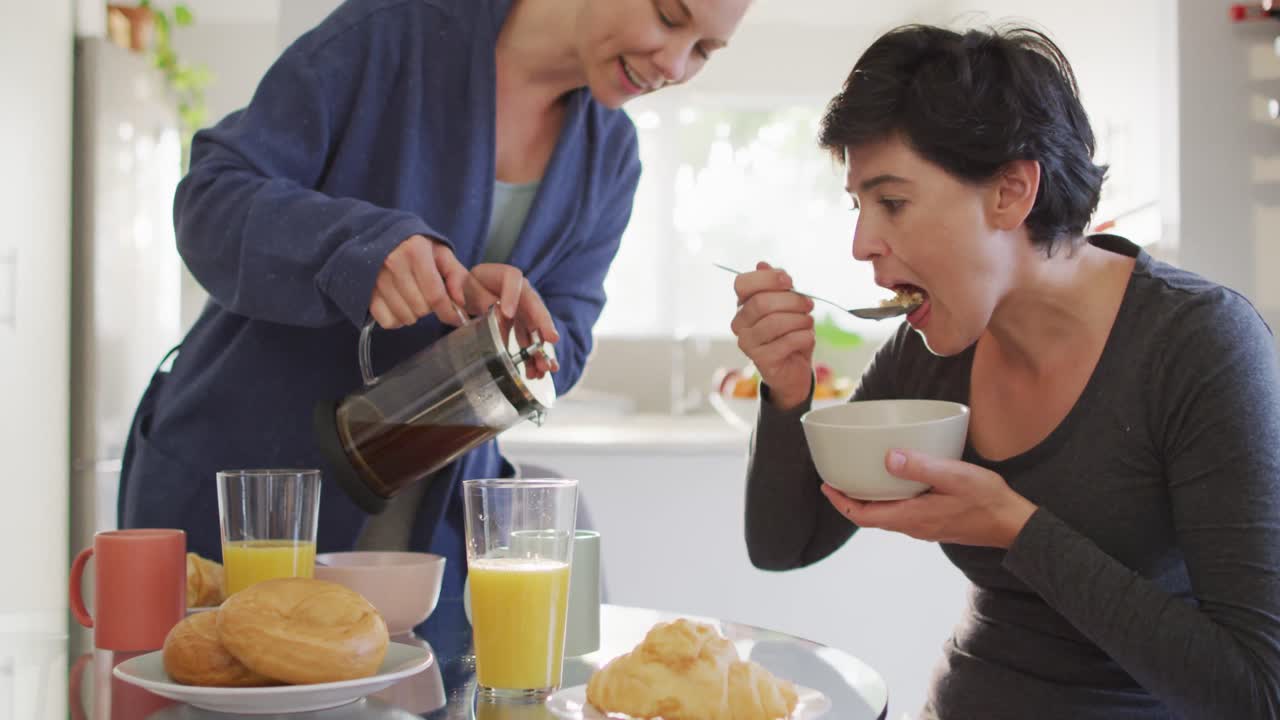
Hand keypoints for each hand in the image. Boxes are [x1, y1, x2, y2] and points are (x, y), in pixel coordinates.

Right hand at [369, 235, 468, 329]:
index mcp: (415, 251)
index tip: (458, 318)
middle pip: (421, 308)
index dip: (449, 311)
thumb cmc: (414, 246)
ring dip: (414, 314)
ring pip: (405, 317)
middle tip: (427, 295)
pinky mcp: (365, 292)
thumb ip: (456, 274)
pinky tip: (399, 306)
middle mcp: (393, 263)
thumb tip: (462, 302)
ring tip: (413, 298)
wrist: (378, 235)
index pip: (435, 294)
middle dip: (430, 307)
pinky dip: (397, 319)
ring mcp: (376, 278)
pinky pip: (387, 321)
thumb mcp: (439, 252)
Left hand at [457, 263, 560, 378]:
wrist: (472, 291)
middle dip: (543, 325)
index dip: (512, 296)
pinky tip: (534, 373)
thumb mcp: (467, 282)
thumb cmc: (472, 284)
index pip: (513, 279)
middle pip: (535, 307)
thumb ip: (468, 290)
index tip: (507, 314)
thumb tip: (488, 309)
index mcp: (506, 276)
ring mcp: (525, 311)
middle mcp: (522, 293)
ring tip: (545, 367)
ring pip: (536, 329)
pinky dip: (532, 358)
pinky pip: (529, 342)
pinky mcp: (523, 326)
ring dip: (541, 349)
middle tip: (551, 339)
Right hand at [728, 261, 815, 409]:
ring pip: (774, 322)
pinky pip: (785, 342)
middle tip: (809, 304)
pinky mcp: (761, 360)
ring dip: (799, 320)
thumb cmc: (790, 332)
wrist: (794, 368)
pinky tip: (808, 337)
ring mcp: (747, 343)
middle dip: (791, 300)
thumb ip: (777, 286)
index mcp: (743, 304)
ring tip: (808, 323)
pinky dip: (803, 336)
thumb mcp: (788, 305)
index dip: (767, 279)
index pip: (742, 283)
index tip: (789, 281)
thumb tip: (762, 264)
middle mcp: (739, 323)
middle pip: (761, 302)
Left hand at [820, 449, 1037, 548]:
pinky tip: (896, 480)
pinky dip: (889, 497)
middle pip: (870, 516)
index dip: (840, 502)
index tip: (826, 485)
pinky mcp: (934, 522)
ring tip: (860, 476)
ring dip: (869, 498)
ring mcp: (923, 526)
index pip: (863, 516)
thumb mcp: (955, 477)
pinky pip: (902, 511)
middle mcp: (913, 526)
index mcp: (911, 517)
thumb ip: (921, 467)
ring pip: (886, 514)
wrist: (1014, 525)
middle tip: (838, 477)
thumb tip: (888, 458)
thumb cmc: (987, 500)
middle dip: (850, 498)